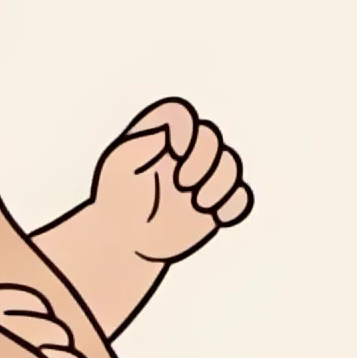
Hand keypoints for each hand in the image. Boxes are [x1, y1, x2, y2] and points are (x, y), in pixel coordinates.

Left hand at [92, 98, 252, 264]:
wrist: (122, 241)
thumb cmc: (116, 200)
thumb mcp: (119, 166)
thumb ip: (142, 143)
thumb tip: (170, 134)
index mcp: (160, 136)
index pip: (182, 116)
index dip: (187, 130)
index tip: (175, 153)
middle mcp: (184, 152)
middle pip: (212, 137)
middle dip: (204, 160)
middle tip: (182, 185)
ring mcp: (201, 178)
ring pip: (230, 165)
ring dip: (220, 184)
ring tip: (198, 204)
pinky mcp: (213, 204)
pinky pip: (240, 197)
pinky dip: (234, 204)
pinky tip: (214, 215)